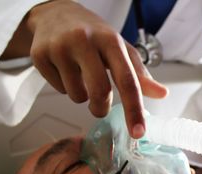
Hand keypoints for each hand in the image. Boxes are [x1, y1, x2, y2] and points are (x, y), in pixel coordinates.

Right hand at [26, 0, 167, 137]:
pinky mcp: (39, 54)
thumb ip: (140, 74)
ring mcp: (59, 47)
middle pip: (100, 92)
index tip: (138, 132)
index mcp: (110, 40)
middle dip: (102, 108)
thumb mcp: (120, 49)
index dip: (134, 109)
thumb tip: (162, 94)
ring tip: (81, 76)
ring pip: (77, 95)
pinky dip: (65, 87)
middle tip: (100, 107)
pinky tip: (64, 69)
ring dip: (82, 96)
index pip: (127, 80)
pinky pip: (58, 89)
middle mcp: (84, 40)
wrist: (56, 13)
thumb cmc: (94, 35)